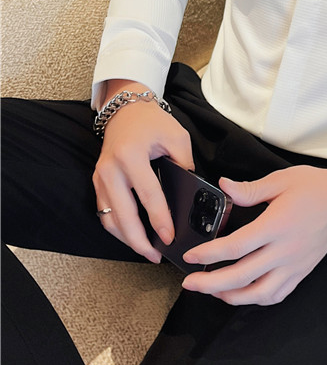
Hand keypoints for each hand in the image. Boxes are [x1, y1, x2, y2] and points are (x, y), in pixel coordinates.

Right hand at [93, 80, 193, 262]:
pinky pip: (104, 211)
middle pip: (122, 215)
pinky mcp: (97, 181)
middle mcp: (111, 169)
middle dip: (139, 241)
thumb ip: (185, 165)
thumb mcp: (177, 138)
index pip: (148, 195)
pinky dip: (118, 228)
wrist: (126, 109)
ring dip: (127, 239)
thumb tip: (191, 194)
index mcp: (131, 156)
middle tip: (156, 256)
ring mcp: (100, 177)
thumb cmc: (152, 122)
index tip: (169, 237)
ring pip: (109, 218)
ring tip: (147, 251)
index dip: (159, 219)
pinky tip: (134, 236)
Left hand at [181, 165, 326, 305]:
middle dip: (210, 284)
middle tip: (190, 283)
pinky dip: (257, 299)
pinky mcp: (301, 272)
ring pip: (258, 293)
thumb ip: (249, 189)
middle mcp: (284, 250)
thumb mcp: (280, 180)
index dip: (209, 254)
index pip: (235, 247)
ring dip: (232, 297)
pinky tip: (244, 294)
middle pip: (241, 276)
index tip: (191, 256)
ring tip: (214, 292)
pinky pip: (277, 294)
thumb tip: (224, 187)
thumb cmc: (314, 188)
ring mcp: (293, 265)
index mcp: (275, 225)